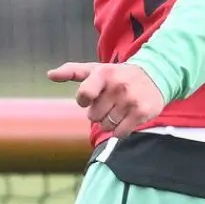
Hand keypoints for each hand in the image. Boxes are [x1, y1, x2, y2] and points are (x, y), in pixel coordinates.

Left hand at [47, 62, 165, 137]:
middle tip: (111, 101)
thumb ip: (71, 71)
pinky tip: (127, 117)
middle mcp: (118, 85)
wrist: (154, 77)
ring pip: (106, 126)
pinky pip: (120, 133)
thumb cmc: (118, 75)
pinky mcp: (141, 113)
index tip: (93, 95)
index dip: (85, 100)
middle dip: (100, 112)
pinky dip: (121, 130)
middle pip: (93, 116)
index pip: (83, 96)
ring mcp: (130, 100)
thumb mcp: (96, 70)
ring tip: (120, 108)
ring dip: (110, 121)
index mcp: (104, 73)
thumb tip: (49, 74)